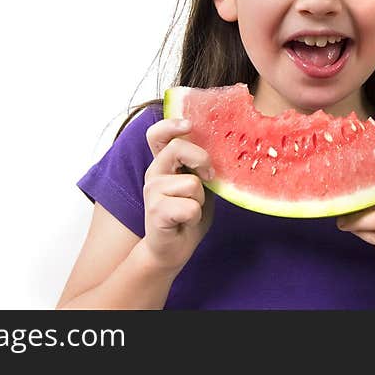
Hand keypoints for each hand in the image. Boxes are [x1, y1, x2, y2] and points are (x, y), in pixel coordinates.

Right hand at [142, 118, 215, 272]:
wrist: (172, 250)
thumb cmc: (187, 215)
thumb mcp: (199, 185)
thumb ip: (201, 167)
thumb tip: (222, 146)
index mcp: (163, 163)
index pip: (157, 134)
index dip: (171, 124)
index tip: (189, 124)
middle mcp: (154, 173)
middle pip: (177, 148)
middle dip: (201, 159)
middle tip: (209, 178)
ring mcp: (152, 191)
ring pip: (191, 183)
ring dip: (200, 200)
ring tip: (190, 211)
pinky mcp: (155, 211)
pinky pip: (190, 207)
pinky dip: (195, 217)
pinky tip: (185, 222)